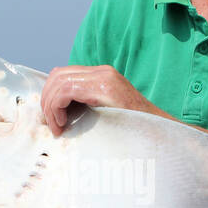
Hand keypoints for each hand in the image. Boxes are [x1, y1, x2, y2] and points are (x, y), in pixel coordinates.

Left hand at [40, 64, 162, 136]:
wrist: (160, 135)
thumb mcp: (105, 116)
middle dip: (47, 100)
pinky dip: (56, 108)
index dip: (50, 96)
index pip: (63, 74)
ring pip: (58, 81)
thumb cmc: (133, 132)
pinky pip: (66, 90)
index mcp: (102, 77)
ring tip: (58, 128)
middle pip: (57, 75)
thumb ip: (87, 108)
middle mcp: (102, 72)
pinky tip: (63, 125)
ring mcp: (104, 77)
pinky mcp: (104, 88)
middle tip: (51, 125)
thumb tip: (59, 115)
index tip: (52, 120)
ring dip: (50, 107)